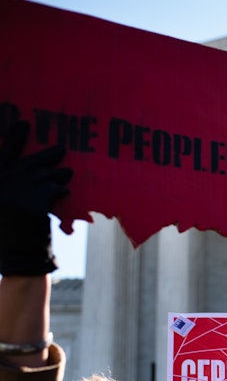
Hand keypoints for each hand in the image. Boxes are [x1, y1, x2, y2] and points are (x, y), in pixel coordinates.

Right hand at [0, 121, 71, 275]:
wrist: (17, 257)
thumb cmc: (10, 233)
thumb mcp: (5, 202)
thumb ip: (12, 181)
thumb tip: (34, 166)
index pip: (2, 153)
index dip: (13, 138)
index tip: (23, 123)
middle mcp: (1, 182)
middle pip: (27, 162)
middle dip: (47, 154)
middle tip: (62, 147)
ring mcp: (17, 191)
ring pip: (45, 174)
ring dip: (59, 174)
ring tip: (66, 173)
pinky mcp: (35, 202)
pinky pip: (54, 188)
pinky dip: (61, 189)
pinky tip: (63, 191)